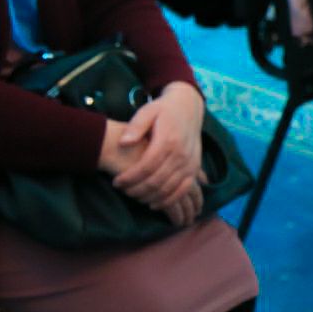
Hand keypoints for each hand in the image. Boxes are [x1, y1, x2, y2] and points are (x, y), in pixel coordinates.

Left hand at [110, 84, 206, 224]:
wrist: (188, 107)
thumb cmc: (162, 110)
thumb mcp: (147, 111)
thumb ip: (135, 126)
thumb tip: (124, 142)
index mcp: (168, 140)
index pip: (146, 166)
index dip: (130, 178)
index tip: (116, 182)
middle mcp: (181, 154)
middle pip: (157, 181)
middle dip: (137, 190)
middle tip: (123, 191)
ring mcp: (190, 163)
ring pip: (169, 189)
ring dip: (150, 197)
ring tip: (134, 196)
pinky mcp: (195, 169)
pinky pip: (183, 190)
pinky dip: (169, 200)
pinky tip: (154, 204)